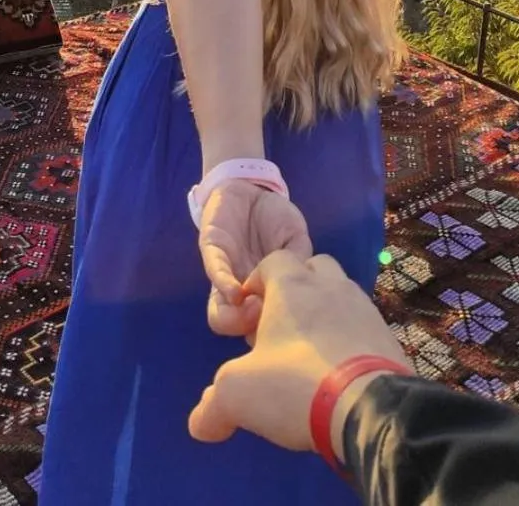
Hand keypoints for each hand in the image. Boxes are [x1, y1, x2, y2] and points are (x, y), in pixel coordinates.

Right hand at [189, 251, 413, 454]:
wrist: (371, 407)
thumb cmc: (295, 384)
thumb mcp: (237, 395)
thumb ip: (211, 406)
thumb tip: (200, 424)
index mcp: (293, 283)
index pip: (272, 261)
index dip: (257, 283)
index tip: (251, 316)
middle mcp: (332, 285)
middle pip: (312, 269)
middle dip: (297, 290)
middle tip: (284, 329)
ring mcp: (365, 309)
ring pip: (342, 295)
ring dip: (327, 314)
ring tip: (313, 353)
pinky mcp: (389, 337)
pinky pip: (365, 328)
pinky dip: (352, 340)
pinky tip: (342, 373)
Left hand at [198, 180, 310, 336]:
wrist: (251, 187)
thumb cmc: (274, 217)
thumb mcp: (296, 237)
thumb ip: (301, 259)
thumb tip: (307, 285)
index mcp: (265, 290)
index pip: (264, 325)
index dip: (275, 332)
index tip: (291, 328)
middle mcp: (243, 289)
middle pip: (239, 328)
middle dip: (253, 331)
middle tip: (271, 325)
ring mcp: (226, 272)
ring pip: (219, 311)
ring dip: (236, 317)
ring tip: (254, 309)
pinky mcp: (211, 249)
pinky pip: (214, 271)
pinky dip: (224, 283)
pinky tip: (236, 291)